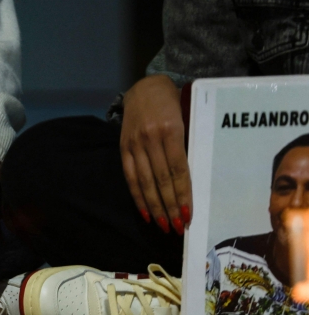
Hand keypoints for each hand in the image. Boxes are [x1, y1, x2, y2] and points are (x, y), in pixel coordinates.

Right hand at [121, 74, 190, 234]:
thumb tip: (191, 182)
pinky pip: (130, 178)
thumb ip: (186, 146)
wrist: (145, 88)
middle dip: (170, 206)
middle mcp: (150, 139)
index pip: (178, 170)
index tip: (189, 215)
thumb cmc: (173, 105)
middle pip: (161, 180)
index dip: (183, 194)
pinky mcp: (123, 149)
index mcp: (171, 130)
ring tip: (164, 225)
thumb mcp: (185, 119)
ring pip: (145, 182)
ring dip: (155, 207)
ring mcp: (135, 144)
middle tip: (178, 227)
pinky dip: (138, 197)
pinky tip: (145, 213)